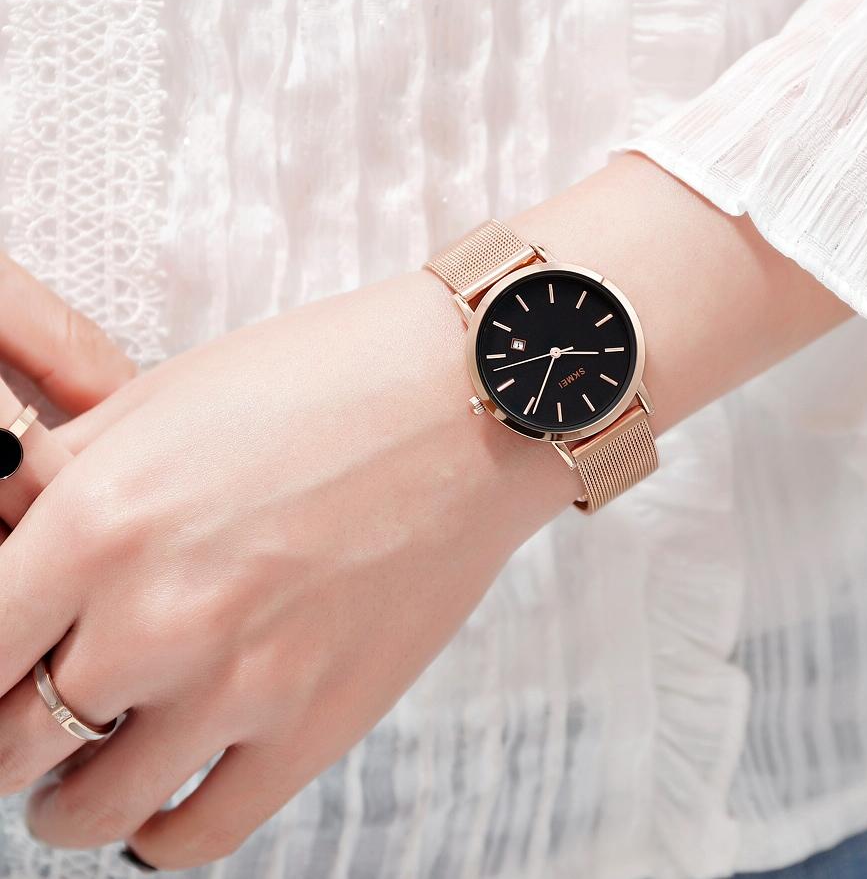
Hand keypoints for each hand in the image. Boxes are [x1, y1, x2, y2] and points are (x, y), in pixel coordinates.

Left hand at [0, 270, 575, 870]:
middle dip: (5, 731)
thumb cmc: (328, 381)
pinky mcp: (317, 726)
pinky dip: (152, 829)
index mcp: (102, 521)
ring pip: (84, 811)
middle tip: (33, 703)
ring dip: (66, 794)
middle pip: (4, 743)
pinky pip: (191, 836)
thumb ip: (63, 480)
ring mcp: (241, 685)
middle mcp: (157, 618)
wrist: (471, 404)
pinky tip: (160, 789)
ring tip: (89, 755)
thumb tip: (7, 538)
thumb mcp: (168, 399)